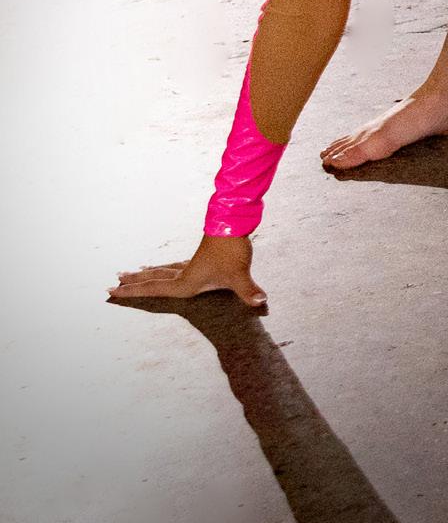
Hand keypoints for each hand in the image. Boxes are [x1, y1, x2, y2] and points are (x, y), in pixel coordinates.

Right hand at [108, 234, 265, 306]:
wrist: (235, 221)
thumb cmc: (232, 249)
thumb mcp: (239, 273)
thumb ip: (248, 290)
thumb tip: (261, 301)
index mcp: (187, 281)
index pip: (154, 289)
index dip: (133, 292)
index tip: (112, 291)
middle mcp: (185, 273)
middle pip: (153, 278)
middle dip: (133, 283)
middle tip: (112, 284)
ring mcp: (191, 263)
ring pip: (162, 270)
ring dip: (146, 273)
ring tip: (131, 272)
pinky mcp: (200, 257)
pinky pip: (174, 265)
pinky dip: (163, 268)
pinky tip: (164, 267)